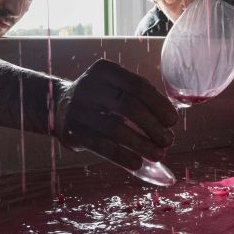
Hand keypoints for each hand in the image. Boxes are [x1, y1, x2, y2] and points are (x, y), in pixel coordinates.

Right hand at [54, 59, 177, 171]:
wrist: (60, 107)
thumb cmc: (101, 100)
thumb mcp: (116, 88)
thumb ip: (140, 99)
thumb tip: (170, 122)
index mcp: (105, 70)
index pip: (137, 85)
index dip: (158, 104)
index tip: (173, 121)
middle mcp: (89, 86)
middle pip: (129, 106)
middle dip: (153, 125)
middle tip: (168, 140)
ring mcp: (78, 108)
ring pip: (116, 128)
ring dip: (141, 144)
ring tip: (158, 154)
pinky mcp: (71, 131)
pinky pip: (101, 146)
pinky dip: (122, 156)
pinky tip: (137, 164)